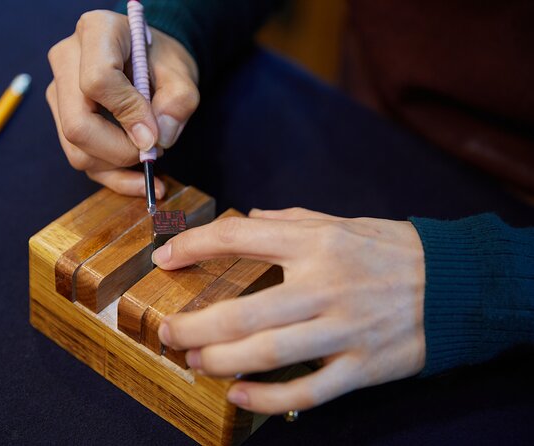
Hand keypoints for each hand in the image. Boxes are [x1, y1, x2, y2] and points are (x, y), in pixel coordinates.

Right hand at [46, 10, 199, 196]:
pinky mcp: (61, 119)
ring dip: (118, 167)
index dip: (128, 115)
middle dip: (119, 152)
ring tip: (152, 159)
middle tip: (152, 153)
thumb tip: (155, 141)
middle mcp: (67, 60)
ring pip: (76, 150)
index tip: (154, 136)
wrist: (149, 60)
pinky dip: (114, 177)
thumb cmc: (162, 62)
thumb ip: (177, 103)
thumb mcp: (181, 74)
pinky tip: (140, 182)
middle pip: (77, 124)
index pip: (98, 81)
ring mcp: (58, 92)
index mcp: (96, 32)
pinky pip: (81, 160)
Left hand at [152, 208, 425, 413]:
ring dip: (219, 360)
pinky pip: (307, 391)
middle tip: (168, 333)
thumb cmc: (391, 250)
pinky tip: (237, 394)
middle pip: (244, 313)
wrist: (455, 285)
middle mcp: (325, 287)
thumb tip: (250, 219)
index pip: (240, 237)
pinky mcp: (361, 367)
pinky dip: (267, 398)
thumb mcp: (343, 222)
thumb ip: (292, 220)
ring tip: (192, 359)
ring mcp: (343, 331)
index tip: (165, 257)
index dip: (194, 245)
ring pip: (267, 355)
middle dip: (195, 326)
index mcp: (317, 243)